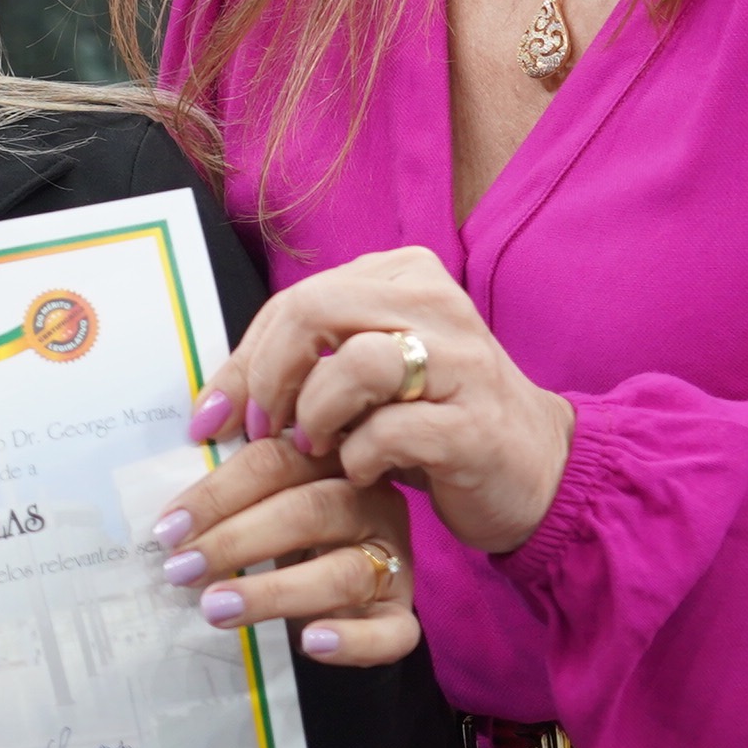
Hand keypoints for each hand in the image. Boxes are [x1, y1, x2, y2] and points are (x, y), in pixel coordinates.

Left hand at [149, 438, 423, 666]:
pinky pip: (391, 631)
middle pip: (309, 511)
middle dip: (236, 540)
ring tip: (217, 608)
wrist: (331, 594)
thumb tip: (189, 436)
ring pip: (344, 572)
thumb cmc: (282, 531)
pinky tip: (310, 643)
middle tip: (182, 570)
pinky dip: (352, 640)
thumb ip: (229, 469)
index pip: (275, 462)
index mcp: (332, 460)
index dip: (218, 493)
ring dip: (275, 592)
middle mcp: (371, 502)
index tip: (169, 529)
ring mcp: (393, 560)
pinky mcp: (402, 613)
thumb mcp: (258, 494)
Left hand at [188, 247, 575, 555]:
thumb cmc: (433, 419)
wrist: (534, 468)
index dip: (245, 359)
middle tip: (261, 432)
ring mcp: (463, 362)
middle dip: (269, 378)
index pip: (297, 299)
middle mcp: (437, 304)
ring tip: (317, 449)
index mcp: (404, 276)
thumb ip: (306, 363)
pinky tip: (362, 471)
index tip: (215, 415)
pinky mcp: (475, 425)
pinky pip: (390, 431)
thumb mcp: (366, 376)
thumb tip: (213, 398)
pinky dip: (359, 457)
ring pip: (356, 363)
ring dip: (317, 414)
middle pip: (315, 312)